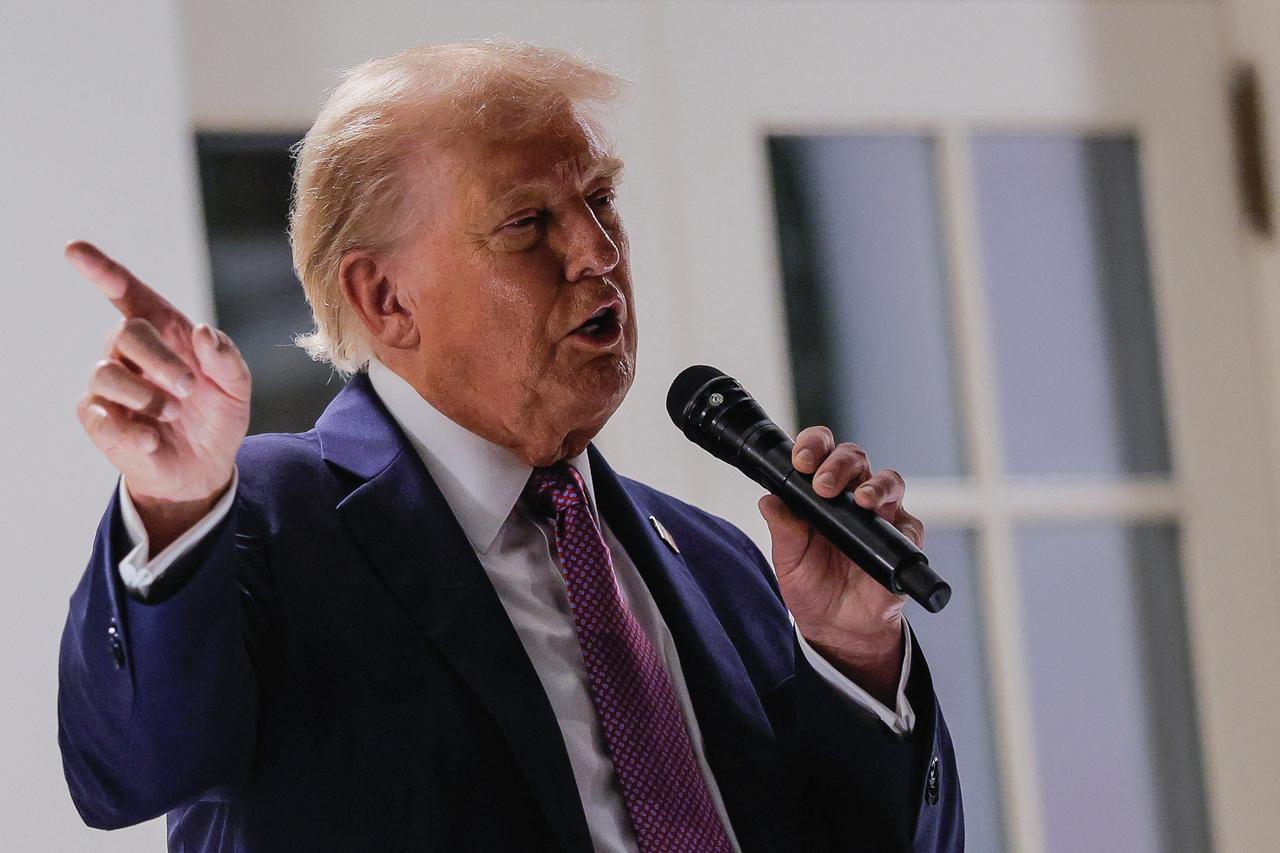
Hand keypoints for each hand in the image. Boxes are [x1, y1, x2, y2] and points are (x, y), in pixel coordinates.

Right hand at [68, 241, 251, 551]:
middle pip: (126, 333)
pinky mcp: (98, 419)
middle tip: (188, 388)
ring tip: (172, 414)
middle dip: (161, 360)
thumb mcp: (236, 388)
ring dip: (148, 396)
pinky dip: (131, 429)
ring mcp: (110, 385)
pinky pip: (99, 415)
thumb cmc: (217, 417)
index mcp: (163, 333)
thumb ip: (227, 358)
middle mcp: (129, 352)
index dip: (102, 270)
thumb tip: (205, 332)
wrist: (205, 468)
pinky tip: (151, 440)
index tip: (74, 250)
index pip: (129, 294)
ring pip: (106, 373)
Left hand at [757, 426, 924, 703]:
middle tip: (824, 486)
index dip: (813, 446)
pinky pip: (909, 522)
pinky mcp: (903, 539)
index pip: (821, 452)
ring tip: (860, 500)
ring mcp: (881, 514)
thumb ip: (782, 528)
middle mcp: (852, 494)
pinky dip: (898, 521)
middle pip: (854, 458)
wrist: (836, 626)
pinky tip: (885, 525)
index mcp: (821, 490)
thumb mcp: (787, 557)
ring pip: (888, 480)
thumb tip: (768, 500)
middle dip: (839, 464)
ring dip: (874, 485)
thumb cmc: (812, 584)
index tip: (801, 461)